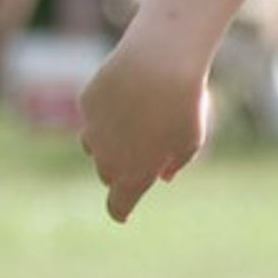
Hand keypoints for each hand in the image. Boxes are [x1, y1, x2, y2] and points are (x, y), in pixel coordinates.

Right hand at [78, 35, 213, 221]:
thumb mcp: (191, 139)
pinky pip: (95, 115)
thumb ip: (175, 162)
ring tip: (136, 124)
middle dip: (122, 169)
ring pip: (95, 146)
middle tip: (144, 153)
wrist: (158, 63)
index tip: (123, 214)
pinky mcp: (87, 103)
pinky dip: (108, 112)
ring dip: (110, 143)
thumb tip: (163, 176)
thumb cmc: (183, 105)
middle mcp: (106, 159)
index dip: (120, 211)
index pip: (118, 205)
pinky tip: (129, 95)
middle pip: (108, 174)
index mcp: (134, 175)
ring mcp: (92, 130)